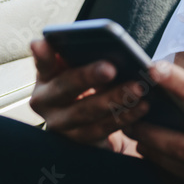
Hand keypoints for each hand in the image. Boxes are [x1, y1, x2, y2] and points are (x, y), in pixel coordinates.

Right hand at [28, 38, 149, 150]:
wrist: (95, 120)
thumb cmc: (92, 83)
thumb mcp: (85, 67)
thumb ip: (86, 55)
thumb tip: (107, 42)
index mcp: (46, 77)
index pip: (43, 63)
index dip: (43, 55)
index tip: (41, 43)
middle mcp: (46, 102)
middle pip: (65, 87)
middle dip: (88, 77)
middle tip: (110, 68)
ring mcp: (60, 124)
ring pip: (85, 112)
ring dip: (114, 99)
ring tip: (137, 88)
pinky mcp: (79, 141)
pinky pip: (103, 129)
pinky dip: (125, 116)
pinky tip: (142, 106)